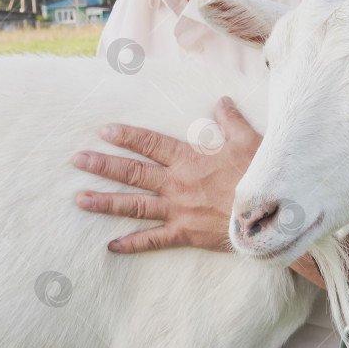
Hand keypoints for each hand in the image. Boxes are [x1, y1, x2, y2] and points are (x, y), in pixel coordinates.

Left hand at [73, 96, 260, 253]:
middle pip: (133, 173)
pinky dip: (132, 244)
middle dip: (104, 165)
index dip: (127, 136)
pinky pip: (153, 241)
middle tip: (78, 160)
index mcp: (190, 159)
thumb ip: (230, 120)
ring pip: (134, 206)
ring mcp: (178, 211)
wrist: (270, 216)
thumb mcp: (249, 140)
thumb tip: (222, 101)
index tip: (105, 130)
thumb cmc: (259, 175)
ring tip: (80, 200)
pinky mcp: (185, 234)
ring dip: (106, 202)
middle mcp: (177, 184)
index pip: (151, 144)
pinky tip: (111, 246)